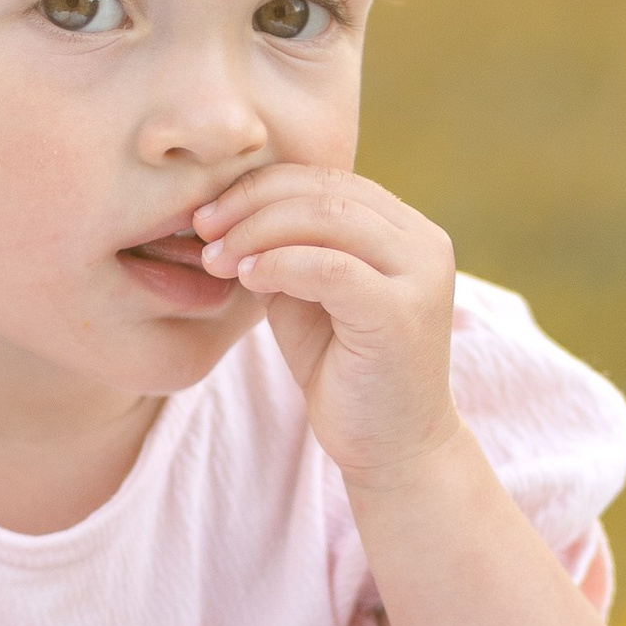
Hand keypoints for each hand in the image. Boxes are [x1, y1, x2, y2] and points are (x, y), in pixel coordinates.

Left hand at [191, 164, 459, 489]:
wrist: (391, 448)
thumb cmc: (343, 370)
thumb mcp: (307, 295)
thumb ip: (286, 248)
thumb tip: (226, 209)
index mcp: (404, 228)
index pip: (327, 177)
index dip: (261, 185)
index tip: (208, 212)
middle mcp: (424, 242)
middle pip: (326, 190)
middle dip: (252, 203)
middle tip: (202, 229)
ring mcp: (420, 275)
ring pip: (327, 219)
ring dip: (258, 232)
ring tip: (217, 259)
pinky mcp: (402, 313)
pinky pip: (329, 267)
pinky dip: (279, 264)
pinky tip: (247, 279)